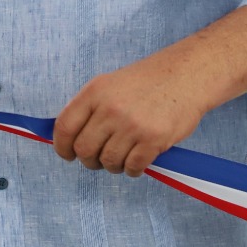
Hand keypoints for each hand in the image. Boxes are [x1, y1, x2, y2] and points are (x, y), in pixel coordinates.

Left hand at [53, 54, 210, 176]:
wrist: (185, 76)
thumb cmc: (146, 83)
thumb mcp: (109, 85)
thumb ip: (89, 109)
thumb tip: (68, 139)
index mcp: (94, 92)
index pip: (65, 127)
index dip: (61, 147)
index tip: (67, 155)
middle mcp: (110, 108)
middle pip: (84, 149)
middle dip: (88, 161)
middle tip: (98, 160)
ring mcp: (131, 125)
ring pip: (108, 161)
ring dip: (112, 166)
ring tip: (120, 159)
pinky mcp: (153, 139)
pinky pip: (133, 167)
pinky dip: (132, 170)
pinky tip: (136, 163)